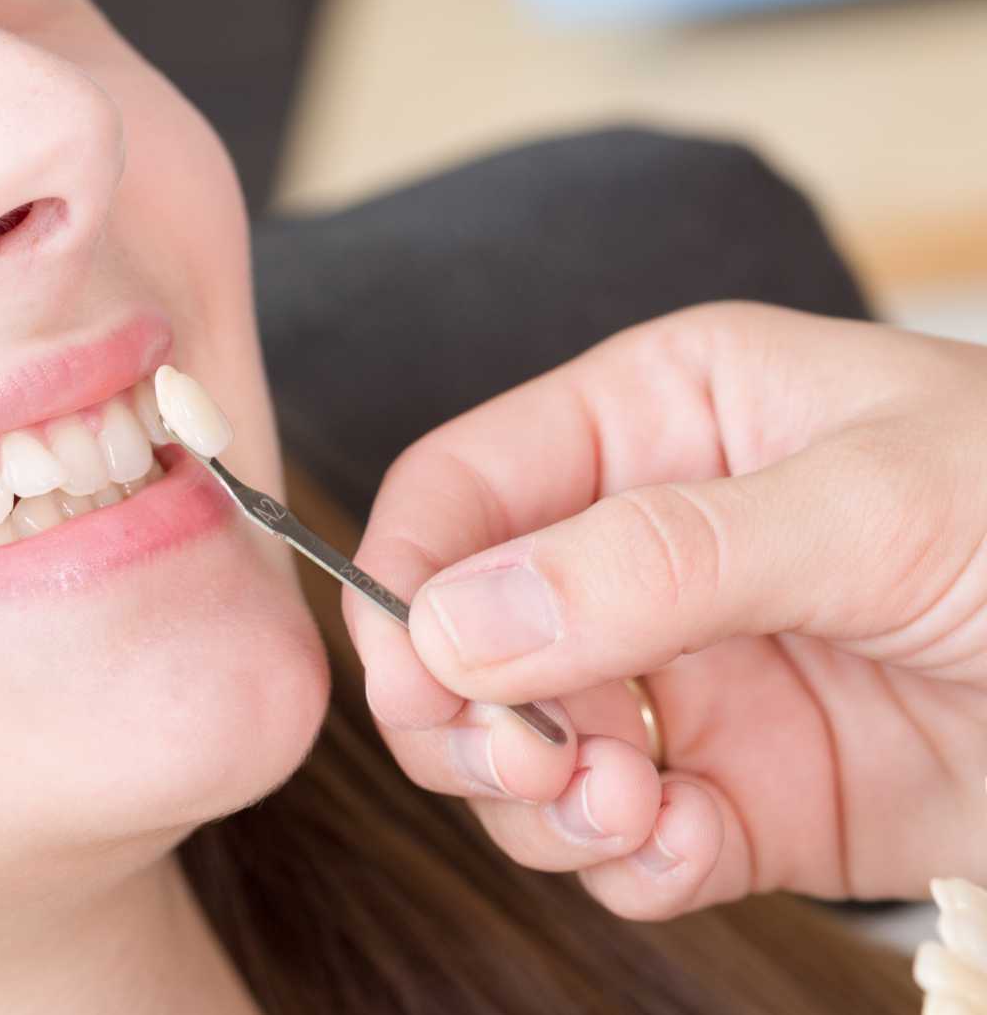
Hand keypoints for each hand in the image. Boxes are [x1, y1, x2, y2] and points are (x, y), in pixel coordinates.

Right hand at [345, 303, 986, 919]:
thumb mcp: (874, 504)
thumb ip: (656, 558)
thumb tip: (454, 625)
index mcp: (659, 423)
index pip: (461, 489)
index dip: (411, 580)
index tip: (417, 681)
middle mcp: (644, 551)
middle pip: (465, 637)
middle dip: (474, 715)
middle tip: (536, 765)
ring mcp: (686, 679)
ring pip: (525, 753)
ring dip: (548, 801)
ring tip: (635, 809)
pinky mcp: (736, 794)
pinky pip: (619, 841)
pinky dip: (627, 863)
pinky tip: (686, 849)